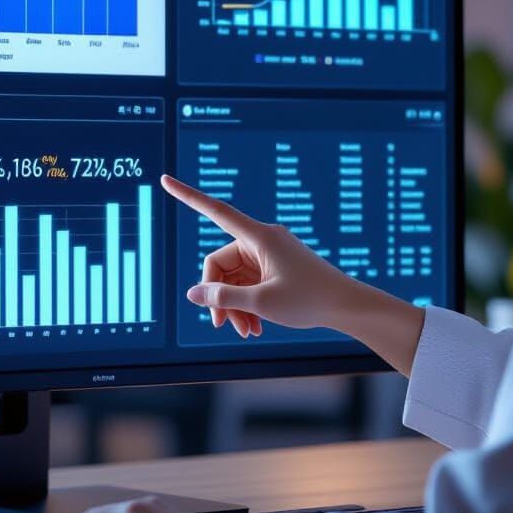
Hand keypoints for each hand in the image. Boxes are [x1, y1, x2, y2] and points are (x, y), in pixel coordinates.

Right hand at [161, 173, 361, 338]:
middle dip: (220, 296)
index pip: (215, 211)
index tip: (165, 180)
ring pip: (235, 278)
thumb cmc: (309, 300)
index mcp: (258, 237)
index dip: (187, 196)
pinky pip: (250, 283)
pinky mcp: (276, 268)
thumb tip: (193, 293)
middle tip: (223, 326)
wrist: (348, 307)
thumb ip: (223, 298)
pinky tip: (255, 327)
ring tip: (246, 332)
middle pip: (221, 263)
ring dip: (235, 305)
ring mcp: (270, 254)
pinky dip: (248, 304)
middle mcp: (262, 240)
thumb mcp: (261, 302)